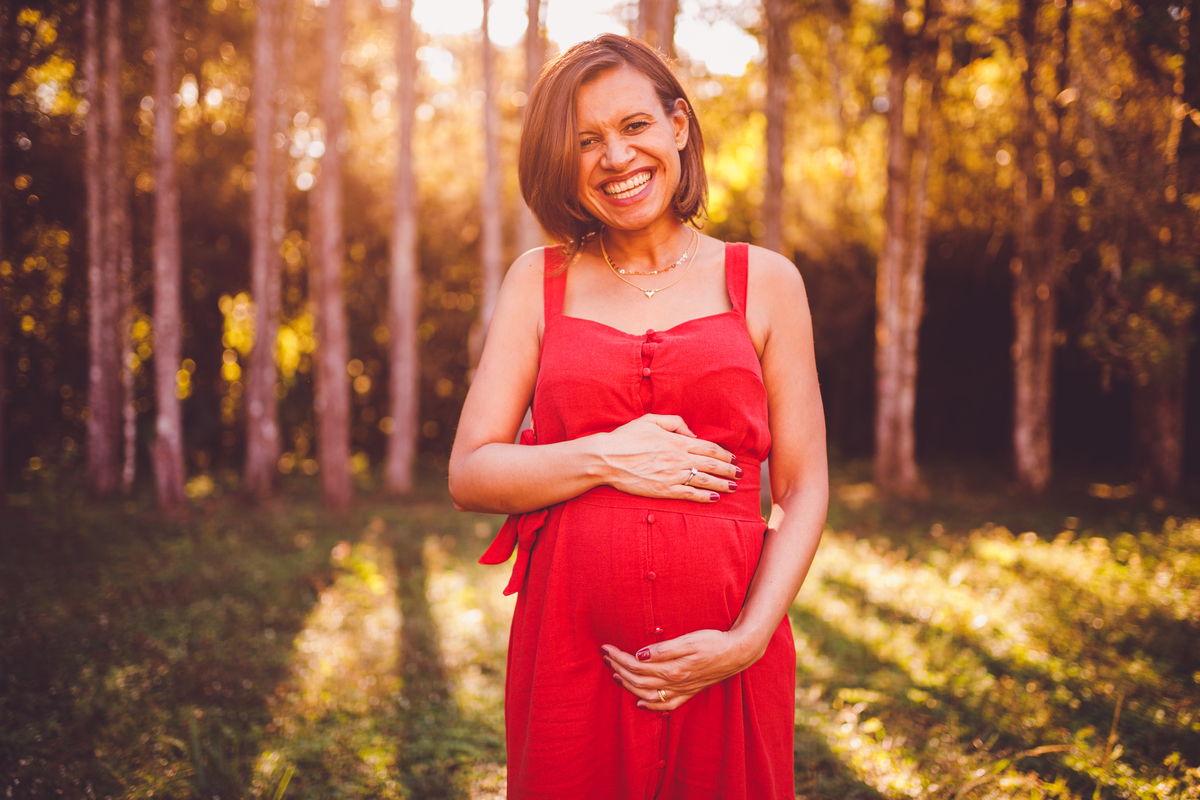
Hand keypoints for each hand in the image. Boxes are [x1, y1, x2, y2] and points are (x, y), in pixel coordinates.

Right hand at [598, 415, 740, 502]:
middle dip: (729, 470)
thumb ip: (675, 422)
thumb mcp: (650, 420)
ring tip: (733, 487)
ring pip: (705, 480)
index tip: (733, 458)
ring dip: (722, 484)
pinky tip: (714, 498)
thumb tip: (692, 434)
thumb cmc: (626, 438)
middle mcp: (678, 458)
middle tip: (740, 474)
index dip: (724, 454)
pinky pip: (690, 494)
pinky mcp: (664, 490)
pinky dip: (704, 497)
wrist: (606, 459)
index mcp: (677, 441)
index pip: (708, 448)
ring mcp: (672, 476)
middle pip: (712, 465)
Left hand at [599, 629, 762, 710]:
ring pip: (647, 693)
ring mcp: (682, 690)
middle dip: (618, 669)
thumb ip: (663, 650)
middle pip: (638, 680)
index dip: (618, 657)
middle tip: (605, 657)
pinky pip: (666, 705)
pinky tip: (640, 702)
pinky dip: (650, 705)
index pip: (636, 665)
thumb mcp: (688, 640)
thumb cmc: (713, 642)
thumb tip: (639, 655)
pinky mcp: (689, 692)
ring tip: (615, 674)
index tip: (606, 647)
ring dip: (628, 685)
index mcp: (672, 669)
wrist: (738, 653)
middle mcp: (674, 683)